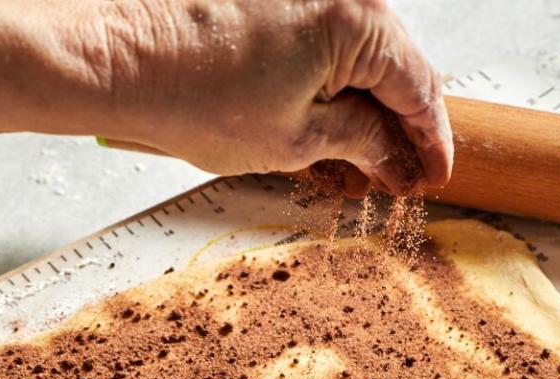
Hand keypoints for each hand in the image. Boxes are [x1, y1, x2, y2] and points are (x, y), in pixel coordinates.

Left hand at [79, 0, 451, 192]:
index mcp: (359, 21)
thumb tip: (390, 152)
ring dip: (365, 106)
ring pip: (360, 55)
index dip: (431, 141)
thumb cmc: (196, 94)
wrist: (125, 60)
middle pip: (395, 66)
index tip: (435, 176)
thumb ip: (358, 141)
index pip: (420, 87)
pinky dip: (333, 82)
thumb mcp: (293, 141)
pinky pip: (326, 40)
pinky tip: (327, 123)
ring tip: (361, 160)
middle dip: (399, 125)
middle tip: (399, 176)